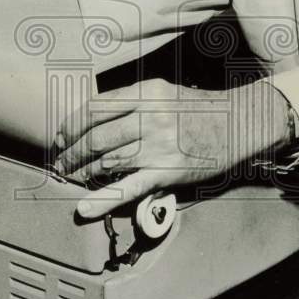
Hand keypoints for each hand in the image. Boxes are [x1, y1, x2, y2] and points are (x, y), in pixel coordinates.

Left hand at [53, 78, 291, 218]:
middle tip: (61, 162)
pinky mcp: (167, 173)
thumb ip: (131, 101)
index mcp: (147, 92)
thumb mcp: (163, 91)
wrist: (237, 125)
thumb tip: (92, 119)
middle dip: (72, 152)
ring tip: (71, 176)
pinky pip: (129, 187)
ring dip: (84, 171)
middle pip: (97, 137)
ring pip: (108, 162)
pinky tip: (84, 207)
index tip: (61, 136)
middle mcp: (151, 117)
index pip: (95, 108)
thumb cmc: (197, 108)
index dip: (72, 125)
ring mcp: (159, 146)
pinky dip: (103, 199)